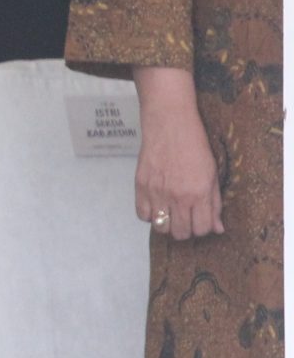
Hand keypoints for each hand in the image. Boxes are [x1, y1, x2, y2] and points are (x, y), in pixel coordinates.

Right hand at [135, 66, 223, 239]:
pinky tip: (156, 204)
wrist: (169, 123)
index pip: (201, 229)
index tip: (200, 219)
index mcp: (199, 194)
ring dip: (167, 224)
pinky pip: (143, 215)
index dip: (202, 228)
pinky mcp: (140, 185)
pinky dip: (150, 215)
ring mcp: (157, 192)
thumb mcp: (212, 174)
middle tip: (186, 217)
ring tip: (170, 212)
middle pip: (180, 233)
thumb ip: (214, 204)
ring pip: (161, 228)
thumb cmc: (195, 146)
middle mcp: (177, 197)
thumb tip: (217, 228)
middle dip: (185, 229)